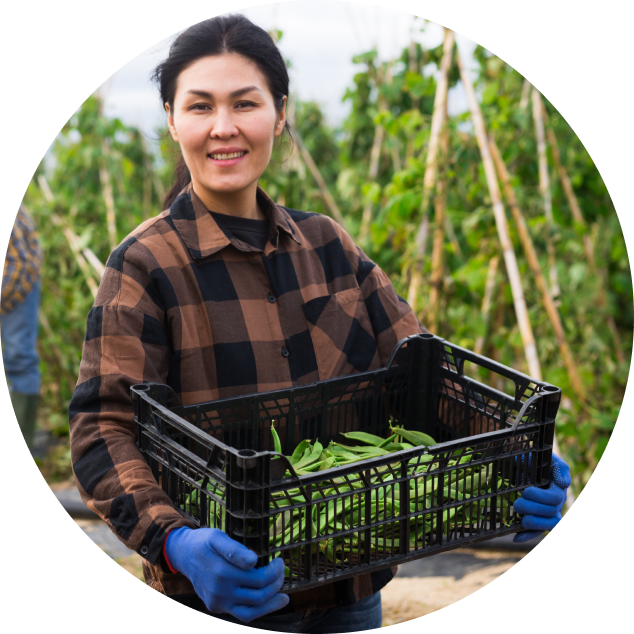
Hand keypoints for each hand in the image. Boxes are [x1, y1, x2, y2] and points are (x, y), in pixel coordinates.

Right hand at [165, 527, 288, 621]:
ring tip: (284, 596)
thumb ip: (235, 549)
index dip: (274, 571)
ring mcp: (218, 602)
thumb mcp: (217, 537)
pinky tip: (269, 602)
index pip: (258, 579)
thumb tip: (253, 561)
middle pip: (258, 595)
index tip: (280, 561)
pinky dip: (258, 610)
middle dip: (275, 584)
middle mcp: (220, 591)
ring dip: (270, 604)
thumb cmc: (204, 542)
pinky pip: (241, 614)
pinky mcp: (216, 607)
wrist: (184, 554)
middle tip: (281, 571)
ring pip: (251, 612)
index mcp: (222, 572)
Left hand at [513, 453, 570, 542]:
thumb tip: (563, 484)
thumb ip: (559, 468)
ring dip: (533, 524)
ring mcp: (547, 513)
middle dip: (533, 509)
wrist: (520, 464)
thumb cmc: (535, 460)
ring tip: (521, 519)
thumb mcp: (549, 458)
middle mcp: (556, 504)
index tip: (525, 491)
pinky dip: (526, 535)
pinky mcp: (536, 519)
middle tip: (517, 504)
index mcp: (558, 489)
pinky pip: (535, 532)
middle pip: (550, 512)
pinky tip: (516, 537)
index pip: (555, 498)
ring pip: (547, 525)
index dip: (540, 497)